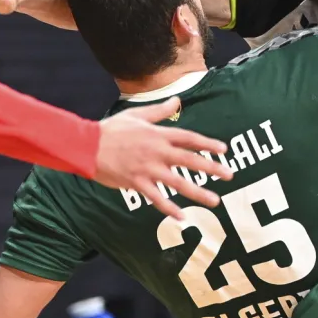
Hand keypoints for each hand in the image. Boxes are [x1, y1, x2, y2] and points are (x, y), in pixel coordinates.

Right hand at [95, 97, 231, 219]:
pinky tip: (182, 217)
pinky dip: (169, 208)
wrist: (87, 146)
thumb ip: (160, 111)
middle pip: (190, 161)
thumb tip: (177, 100)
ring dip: (198, 193)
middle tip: (229, 175)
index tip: (224, 150)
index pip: (189, 139)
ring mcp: (148, 169)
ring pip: (178, 183)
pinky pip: (157, 199)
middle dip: (212, 168)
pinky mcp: (137, 183)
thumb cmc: (111, 129)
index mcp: (158, 135)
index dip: (208, 144)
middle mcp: (157, 152)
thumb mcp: (137, 115)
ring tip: (215, 201)